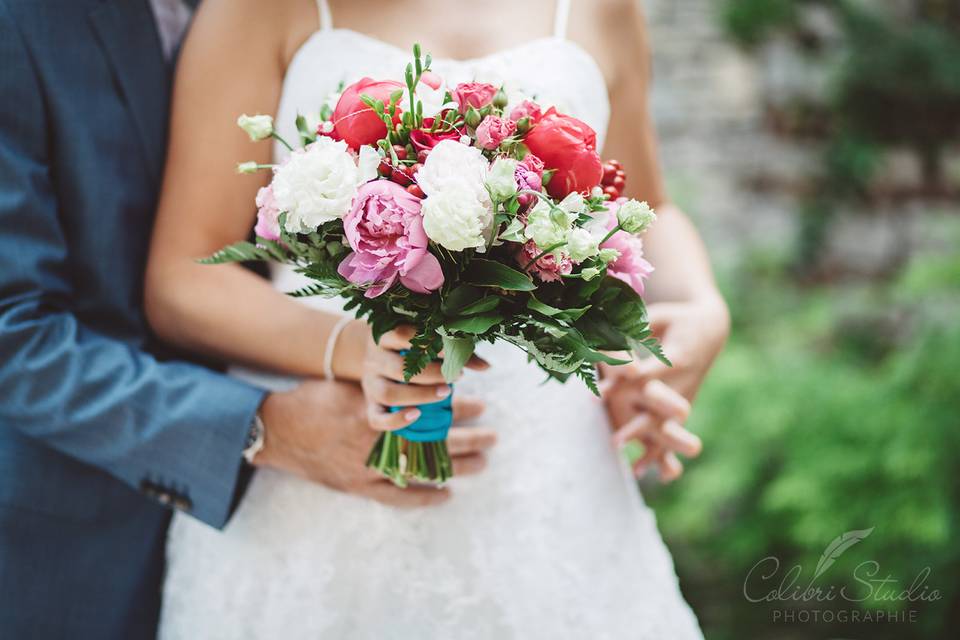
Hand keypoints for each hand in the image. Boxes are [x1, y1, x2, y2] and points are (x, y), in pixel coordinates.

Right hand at [254, 379, 493, 506]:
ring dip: (456, 466)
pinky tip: (445, 495)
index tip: (479, 404)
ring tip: (483, 461)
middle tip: (493, 435)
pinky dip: (423, 497)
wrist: (277, 430)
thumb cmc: (314, 399)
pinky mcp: (360, 486)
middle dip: (467, 438)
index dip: (457, 409)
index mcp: (380, 410)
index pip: (431, 410)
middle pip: (436, 441)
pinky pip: (398, 497)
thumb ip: (384, 384)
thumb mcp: (352, 383)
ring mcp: (371, 467)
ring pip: (424, 470)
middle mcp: (380, 440)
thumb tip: (419, 371)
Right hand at [360, 326, 489, 432]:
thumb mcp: (425, 342)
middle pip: (398, 368)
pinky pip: (377, 419)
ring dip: (420, 395)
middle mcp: (375, 359)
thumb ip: (455, 352)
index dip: (428, 342)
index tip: (452, 349)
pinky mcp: (370, 405)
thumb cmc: (408, 347)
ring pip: (389, 393)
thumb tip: (487, 367)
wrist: (372, 355)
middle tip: (457, 375)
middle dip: (431, 373)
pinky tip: (418, 415)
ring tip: (447, 392)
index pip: (402, 334)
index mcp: (386, 336)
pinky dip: (396, 420)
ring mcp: (370, 383)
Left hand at [600, 297, 727, 480]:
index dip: (623, 385)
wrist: (710, 330)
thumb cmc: (677, 319)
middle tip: (615, 442)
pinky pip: (670, 432)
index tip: (600, 395)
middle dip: (638, 426)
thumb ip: (637, 327)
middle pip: (657, 409)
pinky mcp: (682, 407)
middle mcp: (683, 382)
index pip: (646, 375)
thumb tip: (606, 335)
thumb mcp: (660, 316)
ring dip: (649, 446)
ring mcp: (685, 397)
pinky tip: (641, 471)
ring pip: (666, 426)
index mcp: (678, 358)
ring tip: (631, 467)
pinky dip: (660, 453)